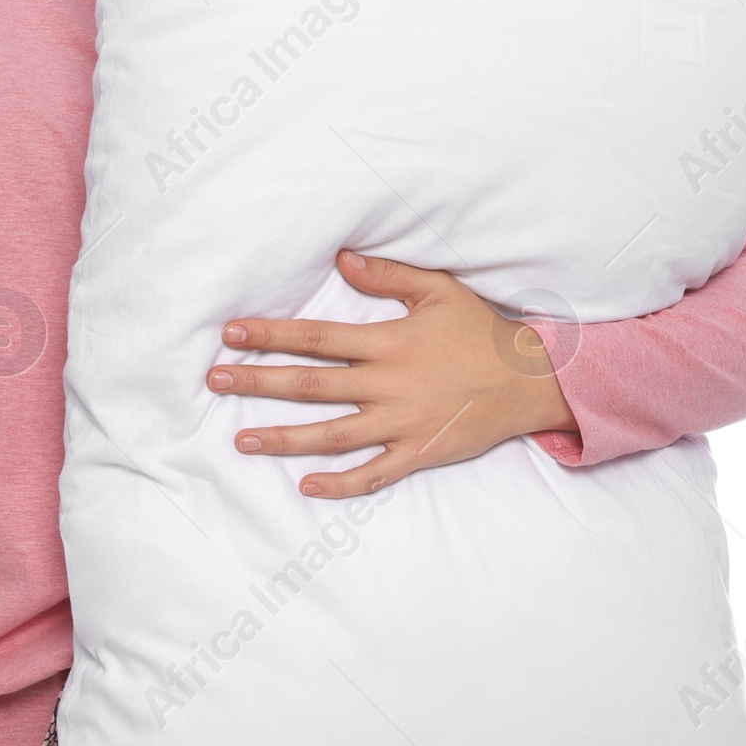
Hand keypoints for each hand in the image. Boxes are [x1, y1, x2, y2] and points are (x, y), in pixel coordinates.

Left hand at [207, 250, 579, 498]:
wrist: (531, 380)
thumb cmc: (482, 331)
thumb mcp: (439, 290)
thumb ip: (388, 276)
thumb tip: (342, 260)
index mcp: (388, 342)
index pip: (315, 337)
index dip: (270, 334)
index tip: (231, 334)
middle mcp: (388, 384)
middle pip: (311, 385)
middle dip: (258, 382)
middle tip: (215, 381)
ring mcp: (402, 423)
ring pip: (332, 435)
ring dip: (284, 438)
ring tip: (242, 439)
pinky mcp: (419, 453)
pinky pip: (374, 473)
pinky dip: (340, 483)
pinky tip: (306, 485)